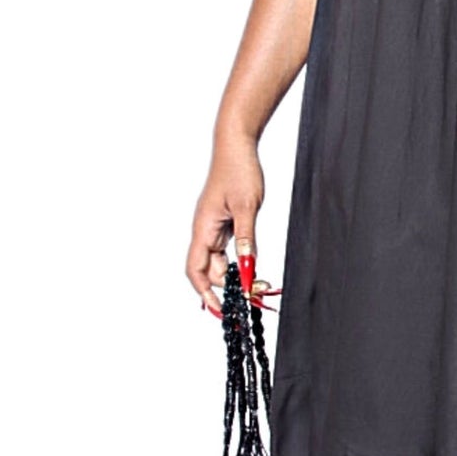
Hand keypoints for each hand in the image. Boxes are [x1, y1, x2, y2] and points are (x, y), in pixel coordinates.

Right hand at [185, 133, 275, 316]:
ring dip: (237, 274)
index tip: (221, 310)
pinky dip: (240, 260)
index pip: (196, 270)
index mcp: (203, 228)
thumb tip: (249, 268)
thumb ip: (247, 239)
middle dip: (230, 286)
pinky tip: (254, 266)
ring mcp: (213, 226)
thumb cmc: (238, 170)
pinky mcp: (224, 221)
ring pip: (220, 261)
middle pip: (211, 270)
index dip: (205, 293)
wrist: (236, 145)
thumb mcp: (247, 206)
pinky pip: (228, 249)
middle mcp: (204, 230)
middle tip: (256, 295)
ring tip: (260, 284)